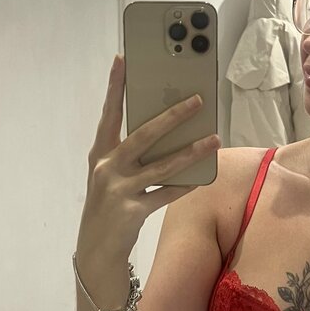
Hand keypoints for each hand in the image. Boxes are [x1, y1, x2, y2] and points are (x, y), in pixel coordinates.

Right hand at [78, 55, 220, 257]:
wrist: (95, 250)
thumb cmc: (109, 206)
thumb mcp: (112, 176)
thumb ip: (132, 156)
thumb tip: (170, 134)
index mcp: (100, 154)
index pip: (109, 114)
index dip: (115, 87)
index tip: (123, 60)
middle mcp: (106, 168)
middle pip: (143, 135)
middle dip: (172, 116)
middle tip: (197, 100)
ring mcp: (118, 190)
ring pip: (162, 166)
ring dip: (191, 152)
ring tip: (214, 139)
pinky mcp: (131, 212)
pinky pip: (165, 194)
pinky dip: (185, 185)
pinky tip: (204, 177)